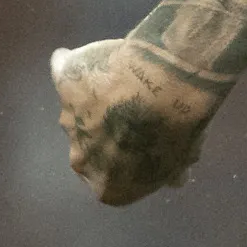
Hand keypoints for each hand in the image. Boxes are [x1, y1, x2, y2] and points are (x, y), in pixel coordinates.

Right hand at [50, 40, 219, 205]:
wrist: (162, 86)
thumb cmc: (176, 129)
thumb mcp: (182, 157)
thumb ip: (171, 168)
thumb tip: (174, 178)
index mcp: (108, 186)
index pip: (114, 180)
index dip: (128, 161)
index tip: (142, 144)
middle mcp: (80, 159)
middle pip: (92, 147)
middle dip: (108, 132)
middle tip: (133, 112)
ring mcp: (68, 119)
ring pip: (80, 112)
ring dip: (96, 101)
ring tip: (125, 82)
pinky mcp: (63, 83)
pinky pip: (65, 72)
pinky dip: (76, 67)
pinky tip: (93, 59)